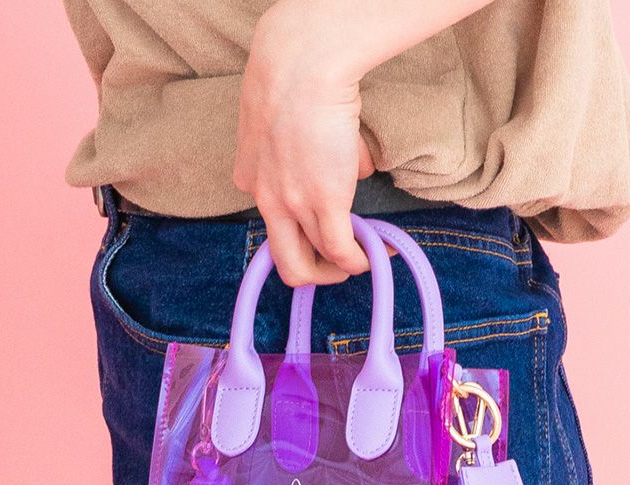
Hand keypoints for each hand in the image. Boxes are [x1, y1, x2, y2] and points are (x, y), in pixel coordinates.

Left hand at [233, 4, 374, 286]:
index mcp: (252, 178)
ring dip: (342, 268)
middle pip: (286, 263)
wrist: (302, 66)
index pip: (273, 226)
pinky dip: (360, 260)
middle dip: (316, 273)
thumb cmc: (296, 76)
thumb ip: (314, 151)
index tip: (323, 230)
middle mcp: (266, 200)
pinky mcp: (323, 204)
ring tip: (366, 256)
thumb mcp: (286, 120)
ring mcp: (293, 206)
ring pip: (313, 263)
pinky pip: (342, 251)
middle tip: (340, 263)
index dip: (302, 234)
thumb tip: (355, 167)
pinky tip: (377, 253)